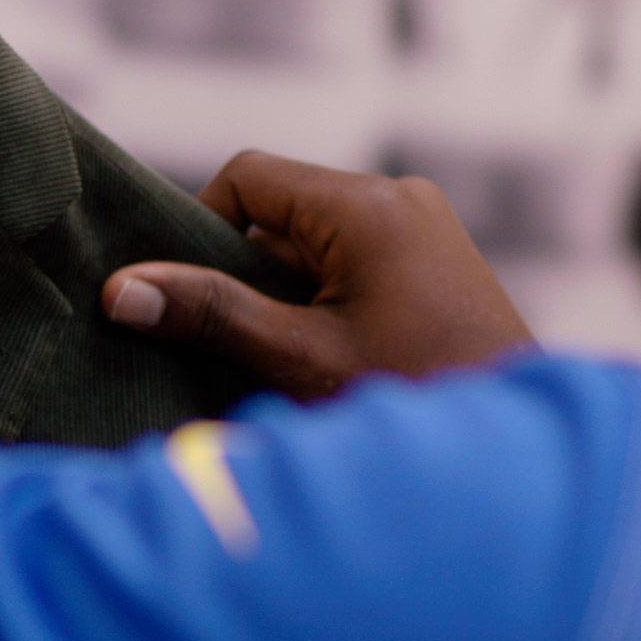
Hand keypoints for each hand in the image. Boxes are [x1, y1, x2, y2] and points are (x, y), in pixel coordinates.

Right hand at [102, 151, 534, 398]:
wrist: (520, 462)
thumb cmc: (415, 401)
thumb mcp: (299, 359)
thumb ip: (210, 314)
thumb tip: (120, 289)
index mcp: (368, 205)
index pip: (248, 178)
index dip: (199, 228)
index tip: (185, 295)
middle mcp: (400, 201)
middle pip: (278, 213)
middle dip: (242, 275)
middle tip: (227, 342)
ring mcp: (424, 233)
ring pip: (312, 247)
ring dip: (280, 299)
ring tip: (281, 366)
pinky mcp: (434, 269)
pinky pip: (349, 268)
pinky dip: (318, 308)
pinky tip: (318, 367)